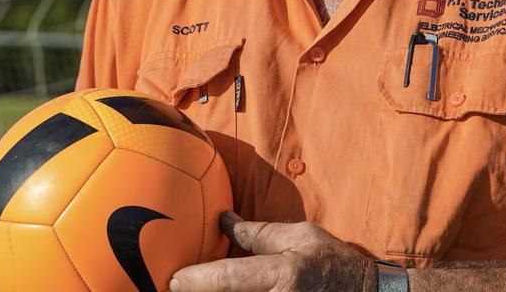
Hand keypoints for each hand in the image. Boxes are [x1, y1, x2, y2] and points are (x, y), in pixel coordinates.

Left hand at [170, 211, 377, 291]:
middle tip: (175, 285)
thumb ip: (259, 233)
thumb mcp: (300, 237)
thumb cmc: (333, 262)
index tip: (172, 279)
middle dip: (200, 291)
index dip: (194, 280)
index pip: (227, 279)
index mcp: (282, 274)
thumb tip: (223, 221)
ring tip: (195, 288)